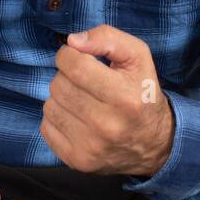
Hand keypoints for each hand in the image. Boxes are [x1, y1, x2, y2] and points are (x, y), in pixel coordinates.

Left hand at [40, 24, 175, 177]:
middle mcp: (107, 125)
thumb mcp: (138, 57)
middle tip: (85, 82)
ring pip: (50, 105)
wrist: (154, 144)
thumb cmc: (142, 93)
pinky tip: (76, 118)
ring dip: (61, 98)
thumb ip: (107, 38)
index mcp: (125, 97)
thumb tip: (72, 41)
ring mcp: (90, 147)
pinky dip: (57, 119)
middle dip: (67, 76)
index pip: (75, 66)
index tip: (78, 57)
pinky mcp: (77, 160)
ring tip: (82, 100)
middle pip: (59, 85)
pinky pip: (46, 128)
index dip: (69, 55)